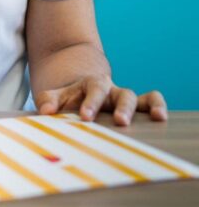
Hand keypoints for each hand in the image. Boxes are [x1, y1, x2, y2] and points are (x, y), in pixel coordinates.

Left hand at [34, 75, 167, 125]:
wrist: (80, 87)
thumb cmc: (68, 97)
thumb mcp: (56, 96)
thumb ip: (48, 100)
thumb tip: (45, 110)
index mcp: (90, 85)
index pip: (93, 90)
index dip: (91, 103)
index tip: (86, 117)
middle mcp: (110, 90)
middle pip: (119, 94)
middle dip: (121, 108)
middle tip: (121, 121)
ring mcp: (122, 97)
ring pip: (137, 97)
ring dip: (147, 106)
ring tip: (156, 117)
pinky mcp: (134, 106)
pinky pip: (149, 100)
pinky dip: (157, 105)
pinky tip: (161, 117)